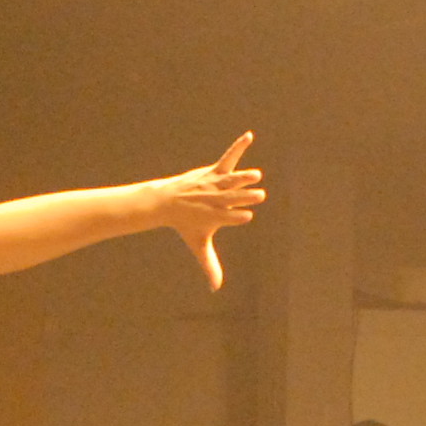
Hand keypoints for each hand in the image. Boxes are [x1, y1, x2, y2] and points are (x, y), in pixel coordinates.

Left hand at [143, 134, 261, 292]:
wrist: (166, 202)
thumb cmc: (186, 225)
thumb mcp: (199, 245)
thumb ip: (210, 266)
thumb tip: (214, 289)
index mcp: (215, 217)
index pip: (229, 217)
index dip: (236, 216)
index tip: (246, 216)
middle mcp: (215, 200)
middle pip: (232, 198)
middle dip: (244, 197)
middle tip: (259, 196)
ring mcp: (214, 184)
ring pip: (230, 180)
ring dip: (242, 177)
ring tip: (256, 175)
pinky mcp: (214, 171)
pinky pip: (229, 157)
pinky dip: (238, 147)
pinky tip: (249, 136)